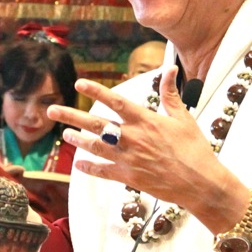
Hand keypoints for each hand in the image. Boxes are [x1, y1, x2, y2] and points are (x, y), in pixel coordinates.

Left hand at [47, 68, 250, 235]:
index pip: (115, 102)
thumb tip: (171, 69)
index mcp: (146, 120)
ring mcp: (128, 158)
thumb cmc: (195, 149)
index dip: (96, 92)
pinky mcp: (128, 177)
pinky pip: (103, 171)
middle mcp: (132, 138)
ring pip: (95, 147)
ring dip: (77, 140)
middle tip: (51, 109)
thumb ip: (171, 93)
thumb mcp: (184, 118)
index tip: (79, 84)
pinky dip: (89, 167)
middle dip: (71, 116)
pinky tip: (78, 163)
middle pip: (96, 124)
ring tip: (65, 134)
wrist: (200, 183)